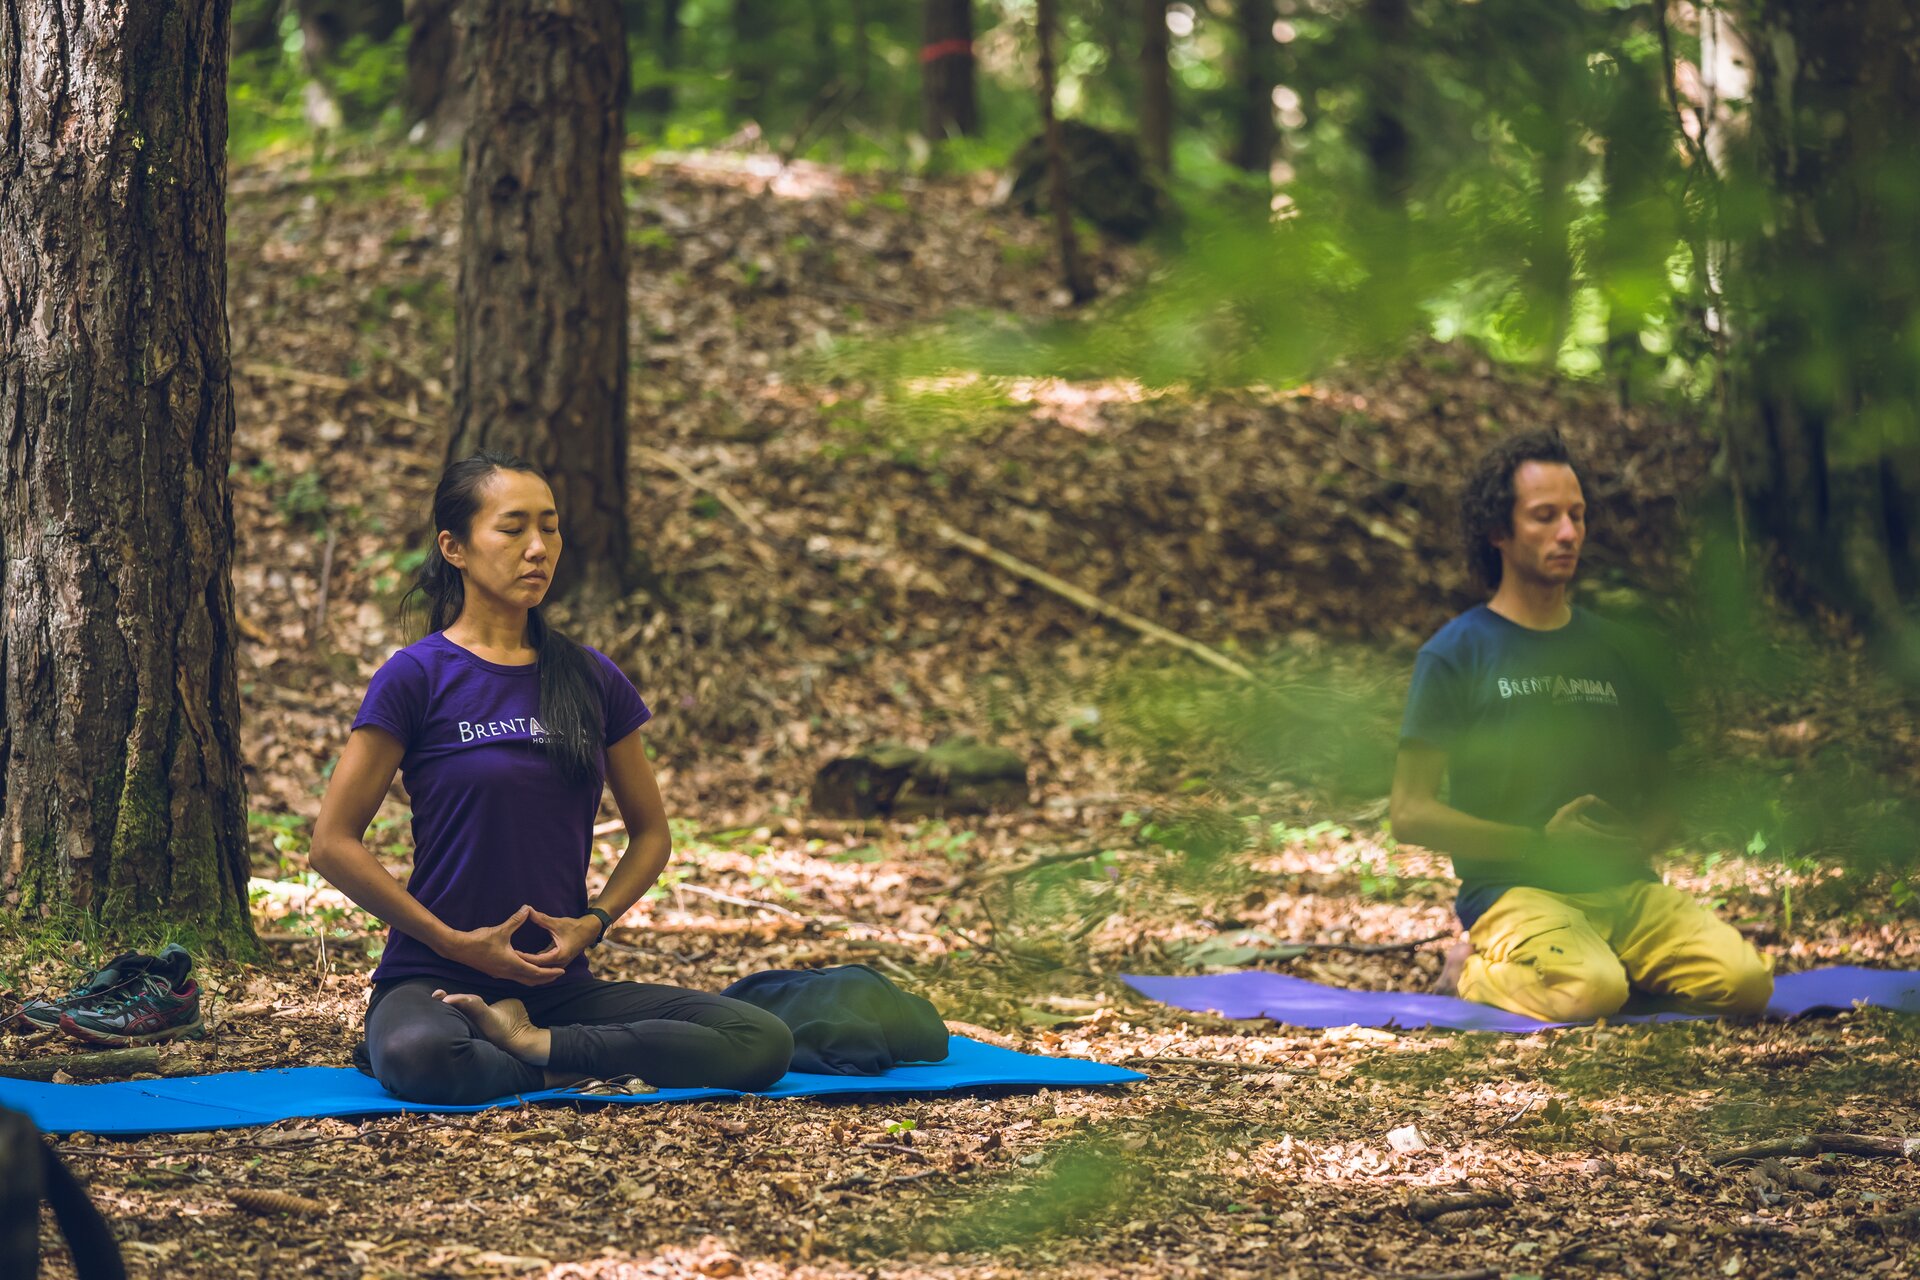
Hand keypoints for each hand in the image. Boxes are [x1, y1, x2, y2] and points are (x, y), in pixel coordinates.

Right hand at [439, 905, 567, 984]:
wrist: (458, 949)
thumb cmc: (479, 941)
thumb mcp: (500, 930)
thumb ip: (516, 920)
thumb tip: (528, 908)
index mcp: (512, 964)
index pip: (536, 973)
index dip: (550, 972)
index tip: (562, 971)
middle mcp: (508, 972)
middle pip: (532, 980)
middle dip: (546, 978)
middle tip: (559, 974)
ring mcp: (501, 973)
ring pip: (523, 980)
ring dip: (536, 978)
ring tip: (546, 974)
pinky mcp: (496, 971)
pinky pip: (515, 977)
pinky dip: (525, 976)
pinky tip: (527, 969)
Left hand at [514, 908, 602, 970]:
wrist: (589, 931)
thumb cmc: (574, 927)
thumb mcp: (557, 923)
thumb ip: (542, 918)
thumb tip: (528, 910)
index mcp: (559, 956)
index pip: (537, 960)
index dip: (524, 957)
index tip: (513, 952)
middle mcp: (560, 964)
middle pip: (538, 969)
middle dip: (524, 965)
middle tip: (508, 961)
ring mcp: (560, 965)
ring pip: (541, 972)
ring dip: (529, 969)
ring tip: (512, 966)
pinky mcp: (559, 964)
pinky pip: (544, 969)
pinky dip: (535, 968)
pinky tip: (523, 965)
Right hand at [1544, 795, 1642, 861]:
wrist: (1542, 847)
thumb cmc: (1554, 829)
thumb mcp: (1566, 812)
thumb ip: (1580, 803)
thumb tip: (1593, 797)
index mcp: (1591, 836)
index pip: (1614, 840)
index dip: (1626, 840)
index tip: (1636, 840)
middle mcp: (1593, 850)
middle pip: (1617, 853)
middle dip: (1630, 852)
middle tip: (1642, 851)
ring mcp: (1590, 859)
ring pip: (1612, 862)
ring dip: (1625, 861)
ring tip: (1635, 860)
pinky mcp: (1586, 866)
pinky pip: (1604, 867)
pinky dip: (1614, 867)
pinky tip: (1620, 866)